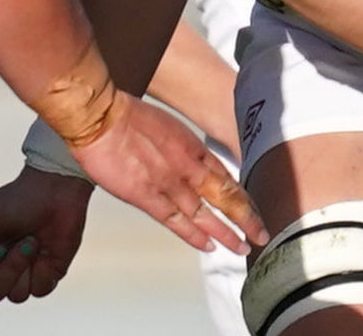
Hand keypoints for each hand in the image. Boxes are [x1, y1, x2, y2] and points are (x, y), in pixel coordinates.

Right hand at [0, 167, 91, 301]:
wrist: (54, 190)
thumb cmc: (14, 200)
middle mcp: (0, 271)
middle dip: (6, 266)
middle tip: (16, 239)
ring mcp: (25, 275)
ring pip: (16, 296)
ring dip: (23, 264)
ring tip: (32, 240)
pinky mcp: (48, 276)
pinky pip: (39, 291)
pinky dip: (42, 270)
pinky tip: (46, 250)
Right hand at [71, 89, 265, 254]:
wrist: (101, 116)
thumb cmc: (125, 115)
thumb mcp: (165, 125)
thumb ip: (178, 146)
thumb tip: (184, 158)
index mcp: (191, 146)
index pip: (225, 176)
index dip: (240, 195)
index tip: (252, 208)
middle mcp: (187, 166)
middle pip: (225, 196)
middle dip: (246, 218)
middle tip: (261, 235)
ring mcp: (169, 183)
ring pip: (206, 213)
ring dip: (226, 232)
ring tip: (242, 247)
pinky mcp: (147, 197)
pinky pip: (177, 221)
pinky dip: (194, 235)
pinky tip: (208, 245)